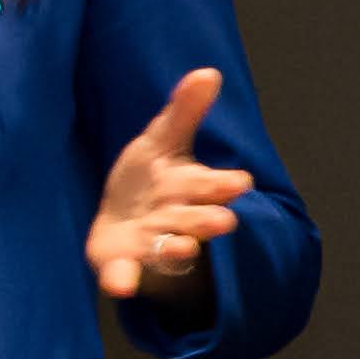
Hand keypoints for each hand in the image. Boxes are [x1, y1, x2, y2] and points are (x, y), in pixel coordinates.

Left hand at [89, 67, 248, 300]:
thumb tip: (209, 72)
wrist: (123, 224)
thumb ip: (184, 112)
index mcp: (188, 189)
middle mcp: (175, 220)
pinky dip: (123, 280)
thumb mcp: (162, 142)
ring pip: (168, 248)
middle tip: (225, 221)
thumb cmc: (152, 181)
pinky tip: (120, 286)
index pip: (210, 185)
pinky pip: (124, 274)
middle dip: (208, 220)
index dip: (223, 184)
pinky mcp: (122, 264)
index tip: (240, 182)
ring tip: (184, 249)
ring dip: (176, 249)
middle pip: (195, 220)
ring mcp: (150, 245)